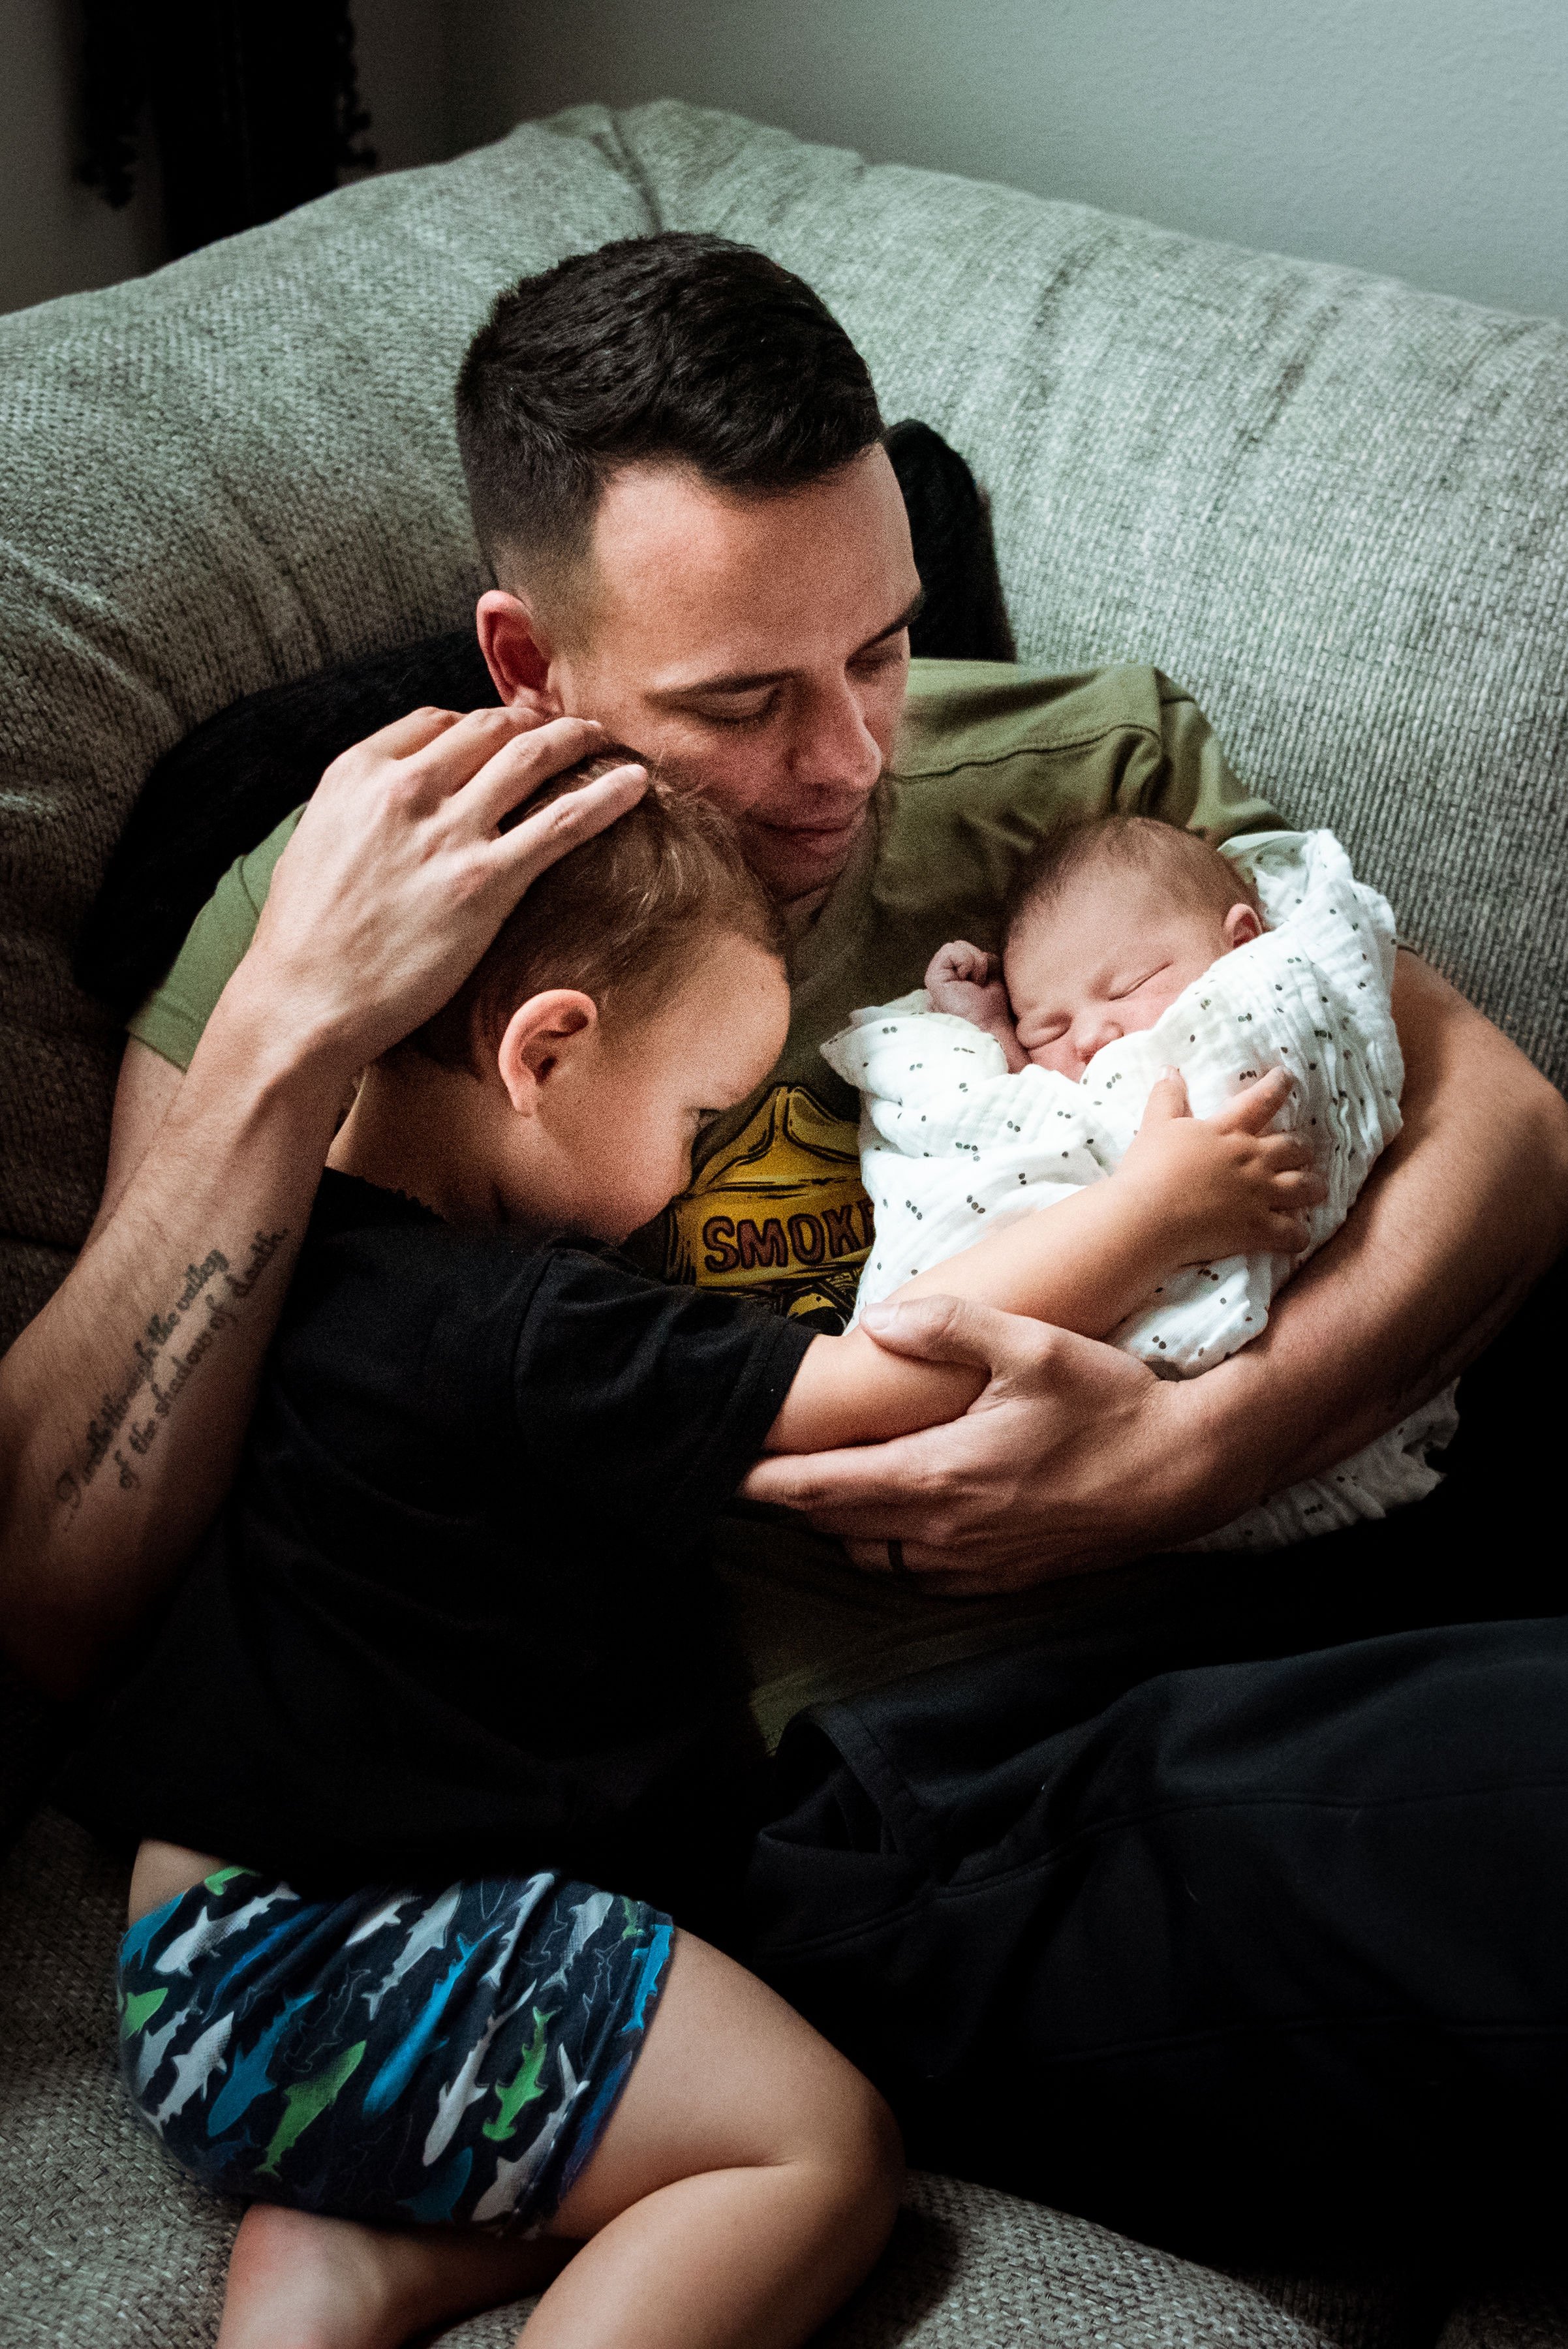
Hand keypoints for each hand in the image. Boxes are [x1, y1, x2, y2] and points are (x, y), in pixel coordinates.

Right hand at [242, 707, 645, 1074]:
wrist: (304, 1003)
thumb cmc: (304, 942)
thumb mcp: (315, 846)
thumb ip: (360, 813)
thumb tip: (387, 806)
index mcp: (358, 772)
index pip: (436, 723)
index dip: (479, 727)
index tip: (505, 736)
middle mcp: (406, 788)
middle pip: (490, 728)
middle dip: (534, 722)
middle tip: (567, 730)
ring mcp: (449, 833)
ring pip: (532, 757)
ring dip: (576, 740)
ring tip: (605, 739)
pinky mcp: (486, 882)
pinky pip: (563, 822)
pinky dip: (606, 795)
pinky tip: (637, 782)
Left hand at [740, 1293, 1218, 1590]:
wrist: (1184, 1471)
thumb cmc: (1108, 1403)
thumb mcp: (1030, 1345)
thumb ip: (947, 1327)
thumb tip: (875, 1322)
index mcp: (936, 1475)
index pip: (821, 1488)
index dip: (766, 1481)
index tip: (727, 1469)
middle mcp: (944, 1532)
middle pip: (835, 1526)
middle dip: (792, 1501)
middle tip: (760, 1473)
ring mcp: (973, 1564)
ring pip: (875, 1555)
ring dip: (843, 1525)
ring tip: (828, 1486)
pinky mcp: (1003, 1579)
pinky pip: (921, 1574)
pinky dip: (894, 1548)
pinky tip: (899, 1516)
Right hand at [924, 939, 1025, 1068]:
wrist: (990, 1030)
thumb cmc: (994, 1012)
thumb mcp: (994, 979)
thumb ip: (985, 963)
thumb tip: (983, 952)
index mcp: (957, 981)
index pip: (969, 952)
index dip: (984, 963)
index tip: (986, 986)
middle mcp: (945, 980)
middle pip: (964, 946)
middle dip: (980, 962)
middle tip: (980, 986)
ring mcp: (937, 980)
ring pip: (958, 946)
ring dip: (975, 964)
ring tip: (975, 986)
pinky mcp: (932, 979)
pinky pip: (950, 950)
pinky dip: (966, 962)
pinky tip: (967, 982)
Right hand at [1118, 1068, 1324, 1263]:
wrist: (1147, 1215)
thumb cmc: (1148, 1168)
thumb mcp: (1156, 1125)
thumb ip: (1167, 1097)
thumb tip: (1169, 1069)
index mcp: (1227, 1132)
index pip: (1260, 1100)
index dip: (1277, 1085)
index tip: (1287, 1077)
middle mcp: (1251, 1160)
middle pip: (1292, 1148)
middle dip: (1302, 1149)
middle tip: (1303, 1151)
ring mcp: (1258, 1195)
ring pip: (1303, 1187)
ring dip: (1313, 1187)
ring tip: (1318, 1188)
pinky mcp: (1257, 1229)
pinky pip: (1292, 1234)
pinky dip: (1298, 1236)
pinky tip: (1298, 1236)